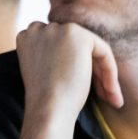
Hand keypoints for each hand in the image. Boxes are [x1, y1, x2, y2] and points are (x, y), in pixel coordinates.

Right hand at [15, 22, 122, 138]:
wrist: (47, 109)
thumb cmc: (47, 101)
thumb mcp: (46, 73)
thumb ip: (56, 58)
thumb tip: (80, 58)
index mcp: (26, 38)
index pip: (59, 48)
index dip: (74, 68)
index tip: (85, 89)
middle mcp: (39, 28)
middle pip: (76, 48)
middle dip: (92, 72)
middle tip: (104, 96)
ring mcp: (57, 29)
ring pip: (91, 50)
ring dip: (103, 74)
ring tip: (111, 98)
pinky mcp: (76, 33)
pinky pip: (103, 50)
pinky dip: (109, 71)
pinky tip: (111, 92)